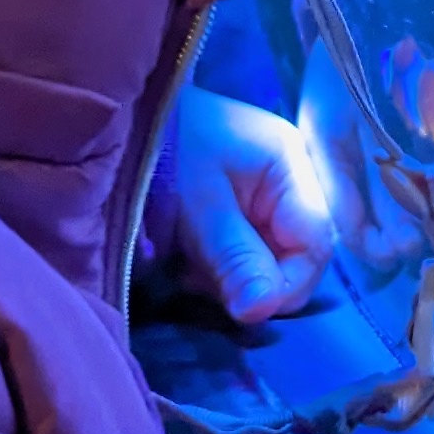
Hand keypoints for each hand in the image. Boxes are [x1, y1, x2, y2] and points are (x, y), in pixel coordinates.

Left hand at [166, 88, 338, 324]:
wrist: (117, 121)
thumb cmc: (162, 153)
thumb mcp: (198, 209)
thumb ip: (235, 259)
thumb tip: (262, 312)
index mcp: (290, 163)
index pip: (316, 241)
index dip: (289, 283)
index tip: (246, 308)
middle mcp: (290, 176)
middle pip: (298, 253)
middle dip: (256, 280)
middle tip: (204, 283)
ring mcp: (268, 192)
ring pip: (273, 259)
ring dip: (236, 278)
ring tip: (190, 270)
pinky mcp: (244, 207)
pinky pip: (251, 252)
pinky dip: (224, 268)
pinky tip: (191, 263)